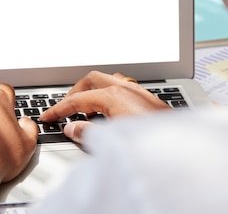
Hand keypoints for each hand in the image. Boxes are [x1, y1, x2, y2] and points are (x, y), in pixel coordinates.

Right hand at [40, 71, 169, 142]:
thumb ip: (88, 132)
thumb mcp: (111, 138)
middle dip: (76, 91)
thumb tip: (72, 129)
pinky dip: (109, 92)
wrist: (179, 146)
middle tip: (65, 107)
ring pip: (108, 80)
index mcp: (113, 95)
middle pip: (92, 80)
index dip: (60, 109)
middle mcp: (125, 88)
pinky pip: (122, 86)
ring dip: (93, 89)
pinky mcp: (147, 98)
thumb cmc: (149, 141)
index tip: (49, 116)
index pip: (78, 100)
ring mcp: (138, 91)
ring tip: (85, 104)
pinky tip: (109, 107)